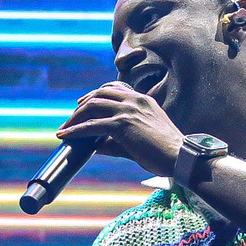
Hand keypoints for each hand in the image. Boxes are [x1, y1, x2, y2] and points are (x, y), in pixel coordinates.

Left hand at [57, 82, 183, 176]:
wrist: (180, 157)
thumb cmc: (166, 153)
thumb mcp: (141, 140)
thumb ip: (118, 140)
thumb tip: (96, 145)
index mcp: (143, 100)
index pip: (114, 88)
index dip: (96, 94)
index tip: (84, 104)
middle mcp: (135, 101)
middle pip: (99, 94)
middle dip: (82, 105)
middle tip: (71, 118)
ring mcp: (128, 111)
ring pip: (92, 106)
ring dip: (75, 117)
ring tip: (65, 128)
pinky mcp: (122, 125)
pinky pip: (91, 125)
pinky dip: (75, 130)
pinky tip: (65, 136)